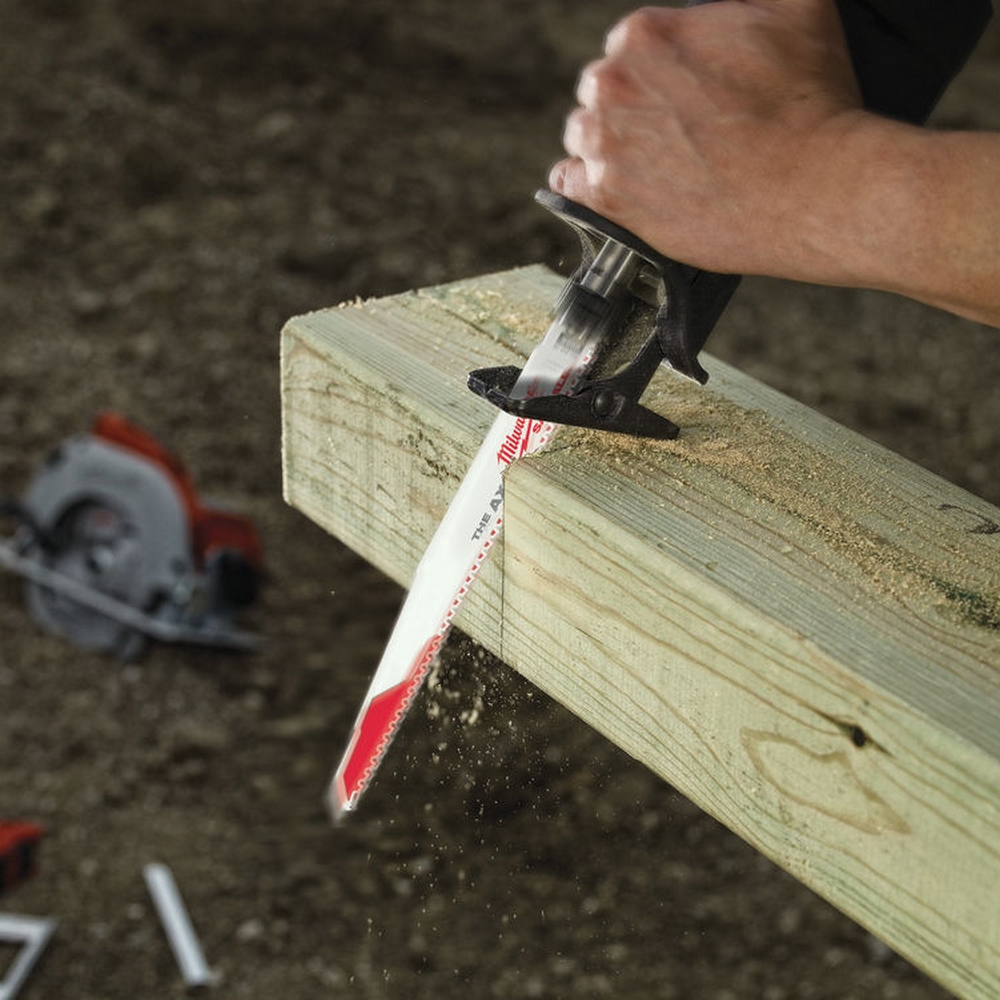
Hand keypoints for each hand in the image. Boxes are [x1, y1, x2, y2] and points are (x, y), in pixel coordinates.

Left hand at [549, 1, 865, 278]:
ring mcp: (605, 145)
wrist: (812, 189)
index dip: (656, 73)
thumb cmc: (811, 102)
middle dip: (630, 108)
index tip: (680, 96)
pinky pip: (568, 185)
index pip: (629, 49)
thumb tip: (744, 2)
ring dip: (607, 146)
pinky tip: (613, 188)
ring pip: (583, 137)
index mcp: (645, 35)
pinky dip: (585, 185)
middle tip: (671, 133)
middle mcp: (613, 86)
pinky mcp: (607, 200)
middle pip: (601, 92)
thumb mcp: (798, 8)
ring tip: (651, 164)